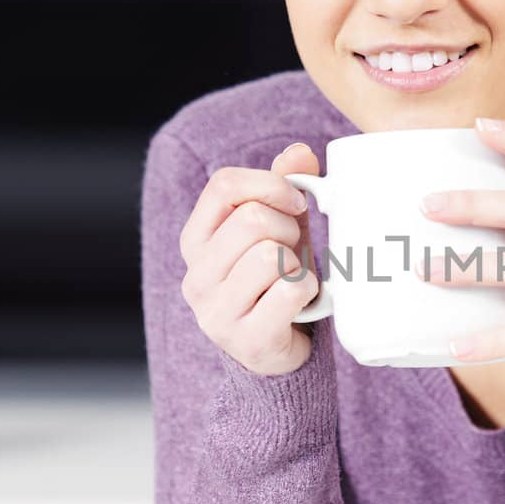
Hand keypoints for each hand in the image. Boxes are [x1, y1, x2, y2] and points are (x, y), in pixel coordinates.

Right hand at [179, 143, 322, 376]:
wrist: (277, 350)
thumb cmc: (276, 281)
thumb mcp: (279, 229)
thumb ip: (283, 188)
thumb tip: (298, 152)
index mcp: (196, 240)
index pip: (224, 185)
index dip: (270, 185)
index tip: (295, 203)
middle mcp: (196, 275)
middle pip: (252, 220)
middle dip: (288, 230)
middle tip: (293, 251)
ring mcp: (216, 311)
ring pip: (271, 256)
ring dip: (297, 265)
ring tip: (291, 280)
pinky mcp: (247, 339)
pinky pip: (291, 291)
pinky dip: (308, 292)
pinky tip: (299, 303)